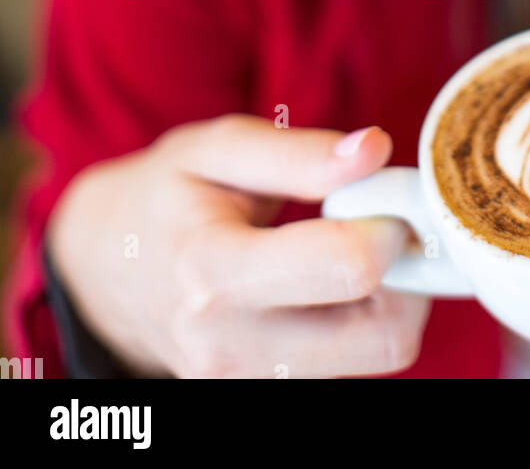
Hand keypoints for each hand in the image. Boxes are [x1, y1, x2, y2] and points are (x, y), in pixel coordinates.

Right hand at [45, 117, 429, 378]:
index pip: (350, 267)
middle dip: (407, 274)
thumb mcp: (217, 149)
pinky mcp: (263, 397)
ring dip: (386, 300)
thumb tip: (377, 150)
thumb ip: (299, 152)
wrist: (106, 267)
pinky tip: (327, 285)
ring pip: (377, 357)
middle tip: (377, 225)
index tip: (375, 192)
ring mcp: (247, 385)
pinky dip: (359, 324)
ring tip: (344, 250)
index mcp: (214, 272)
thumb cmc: (167, 195)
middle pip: (385, 338)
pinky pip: (350, 368)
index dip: (387, 221)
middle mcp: (231, 349)